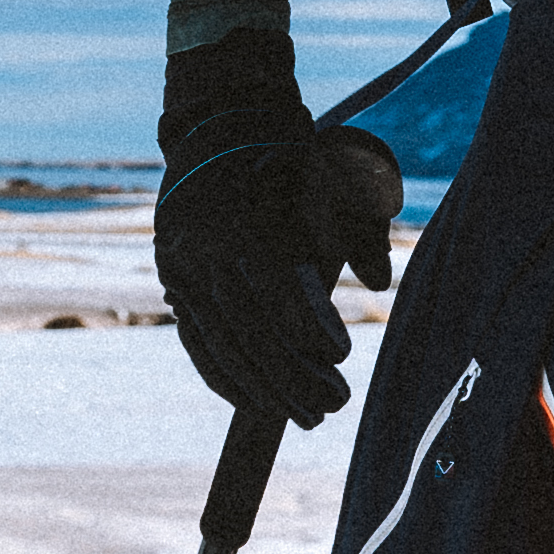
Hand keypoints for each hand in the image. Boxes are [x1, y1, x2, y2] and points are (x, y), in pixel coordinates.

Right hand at [153, 34, 399, 423]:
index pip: (276, 289)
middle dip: (292, 375)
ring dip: (264, 388)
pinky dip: (226, 378)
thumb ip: (361, 229)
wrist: (219, 137)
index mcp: (245, 222)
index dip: (309, 328)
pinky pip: (197, 343)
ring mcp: (183, 270)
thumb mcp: (334, 181)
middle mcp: (207, 251)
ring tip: (307, 417)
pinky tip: (256, 404)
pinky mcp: (174, 286)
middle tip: (334, 406)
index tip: (343, 354)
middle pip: (249, 328)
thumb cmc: (292, 164)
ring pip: (222, 343)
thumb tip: (378, 281)